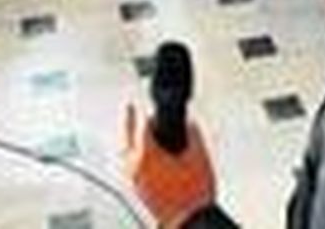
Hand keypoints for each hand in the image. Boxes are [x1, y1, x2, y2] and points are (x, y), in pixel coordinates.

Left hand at [123, 103, 216, 227]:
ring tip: (133, 131)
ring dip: (128, 140)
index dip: (147, 114)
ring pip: (125, 154)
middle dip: (128, 122)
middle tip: (129, 109)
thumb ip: (193, 135)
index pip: (143, 127)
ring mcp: (134, 181)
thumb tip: (189, 125)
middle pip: (126, 139)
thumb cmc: (192, 197)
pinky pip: (129, 168)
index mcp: (147, 156)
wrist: (188, 222)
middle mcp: (135, 168)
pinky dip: (132, 156)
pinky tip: (142, 156)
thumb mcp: (199, 158)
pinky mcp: (138, 192)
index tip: (148, 107)